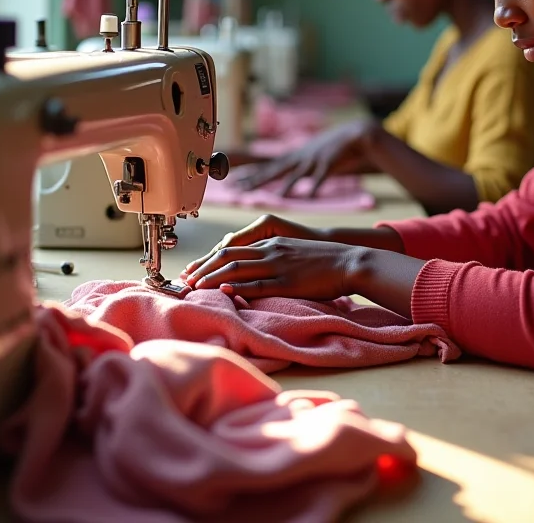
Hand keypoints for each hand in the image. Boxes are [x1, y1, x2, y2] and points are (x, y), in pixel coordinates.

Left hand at [182, 236, 365, 300]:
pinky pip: (259, 284)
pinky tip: (224, 290)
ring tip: (195, 285)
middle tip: (186, 278)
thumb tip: (254, 272)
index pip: (233, 248)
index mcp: (272, 242)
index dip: (210, 259)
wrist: (348, 261)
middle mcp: (271, 250)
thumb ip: (274, 257)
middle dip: (204, 267)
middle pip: (229, 255)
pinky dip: (239, 287)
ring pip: (238, 268)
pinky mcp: (288, 281)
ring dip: (213, 277)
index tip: (195, 269)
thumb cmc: (324, 260)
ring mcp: (278, 265)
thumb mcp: (294, 252)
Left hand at [236, 119, 375, 195]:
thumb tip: (294, 178)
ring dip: (285, 186)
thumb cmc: (334, 148)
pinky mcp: (329, 164)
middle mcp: (300, 158)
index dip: (252, 175)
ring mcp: (314, 161)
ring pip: (295, 175)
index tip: (235, 182)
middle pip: (274, 170)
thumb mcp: (313, 155)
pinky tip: (310, 196)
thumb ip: (302, 166)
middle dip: (255, 180)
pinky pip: (321, 177)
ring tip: (274, 197)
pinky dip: (315, 186)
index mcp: (295, 156)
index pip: (269, 167)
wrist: (355, 135)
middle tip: (237, 188)